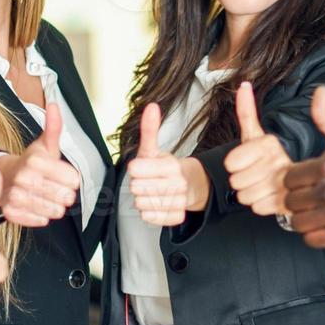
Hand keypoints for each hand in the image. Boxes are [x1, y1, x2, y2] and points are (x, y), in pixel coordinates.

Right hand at [0, 102, 80, 227]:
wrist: (4, 177)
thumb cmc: (31, 162)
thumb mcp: (44, 145)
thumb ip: (54, 127)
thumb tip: (55, 105)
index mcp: (35, 161)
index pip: (73, 179)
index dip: (72, 179)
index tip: (67, 177)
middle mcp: (24, 178)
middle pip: (65, 197)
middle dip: (66, 194)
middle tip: (58, 189)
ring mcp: (16, 196)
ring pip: (54, 211)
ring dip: (56, 206)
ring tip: (49, 198)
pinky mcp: (11, 212)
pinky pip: (40, 220)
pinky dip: (43, 216)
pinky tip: (40, 208)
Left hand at [127, 103, 191, 226]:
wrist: (189, 185)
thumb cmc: (166, 167)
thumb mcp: (155, 149)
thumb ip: (150, 129)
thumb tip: (151, 106)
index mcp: (172, 165)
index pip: (135, 170)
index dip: (134, 169)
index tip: (141, 168)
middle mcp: (178, 184)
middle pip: (136, 188)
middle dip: (137, 183)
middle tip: (147, 180)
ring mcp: (178, 202)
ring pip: (141, 204)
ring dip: (141, 198)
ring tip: (151, 191)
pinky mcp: (176, 217)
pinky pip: (149, 217)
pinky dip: (148, 212)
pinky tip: (154, 203)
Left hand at [224, 82, 291, 215]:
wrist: (296, 181)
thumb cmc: (268, 158)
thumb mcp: (256, 135)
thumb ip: (246, 112)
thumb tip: (243, 84)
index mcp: (270, 143)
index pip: (230, 163)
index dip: (233, 165)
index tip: (246, 161)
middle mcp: (281, 161)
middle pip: (236, 181)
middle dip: (241, 181)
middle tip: (255, 175)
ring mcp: (286, 184)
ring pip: (245, 197)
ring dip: (250, 194)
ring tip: (263, 186)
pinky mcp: (290, 203)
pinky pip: (257, 208)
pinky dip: (261, 205)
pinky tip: (271, 196)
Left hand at [284, 86, 324, 246]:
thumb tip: (319, 92)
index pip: (288, 178)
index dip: (296, 178)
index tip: (307, 178)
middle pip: (290, 201)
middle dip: (298, 197)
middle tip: (312, 194)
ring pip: (297, 222)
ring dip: (304, 216)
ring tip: (316, 208)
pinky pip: (311, 239)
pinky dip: (314, 232)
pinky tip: (324, 220)